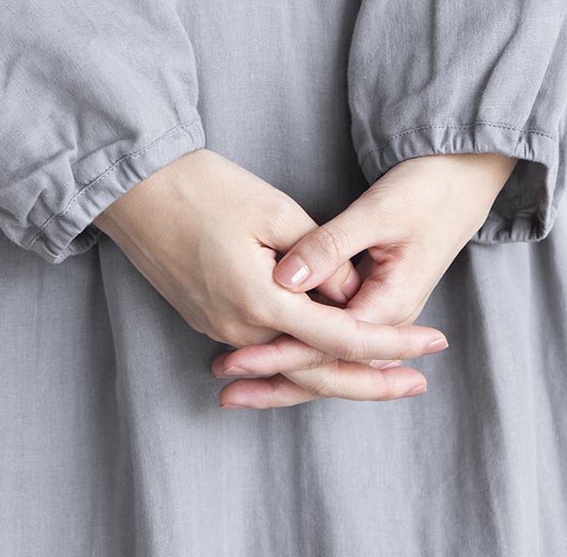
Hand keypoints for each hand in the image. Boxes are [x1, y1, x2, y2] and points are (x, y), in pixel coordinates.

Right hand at [95, 148, 448, 368]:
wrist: (132, 187)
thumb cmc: (202, 186)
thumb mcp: (274, 209)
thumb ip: (321, 257)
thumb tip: (352, 295)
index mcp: (258, 302)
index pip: (340, 338)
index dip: (392, 344)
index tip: (434, 343)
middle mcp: (237, 328)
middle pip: (317, 368)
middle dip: (373, 379)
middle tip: (420, 381)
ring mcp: (218, 327)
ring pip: (291, 358)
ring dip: (338, 363)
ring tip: (387, 368)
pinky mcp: (207, 317)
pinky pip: (265, 344)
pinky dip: (302, 349)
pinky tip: (330, 347)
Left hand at [211, 151, 517, 407]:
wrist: (464, 177)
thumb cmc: (426, 190)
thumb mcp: (378, 212)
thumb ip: (331, 246)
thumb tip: (285, 279)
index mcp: (392, 303)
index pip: (328, 344)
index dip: (280, 354)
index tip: (238, 360)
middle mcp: (388, 317)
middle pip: (327, 365)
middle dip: (275, 380)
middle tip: (223, 392)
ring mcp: (381, 312)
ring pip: (327, 356)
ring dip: (282, 373)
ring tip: (233, 388)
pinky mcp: (372, 298)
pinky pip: (332, 337)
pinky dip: (298, 348)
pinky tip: (264, 354)